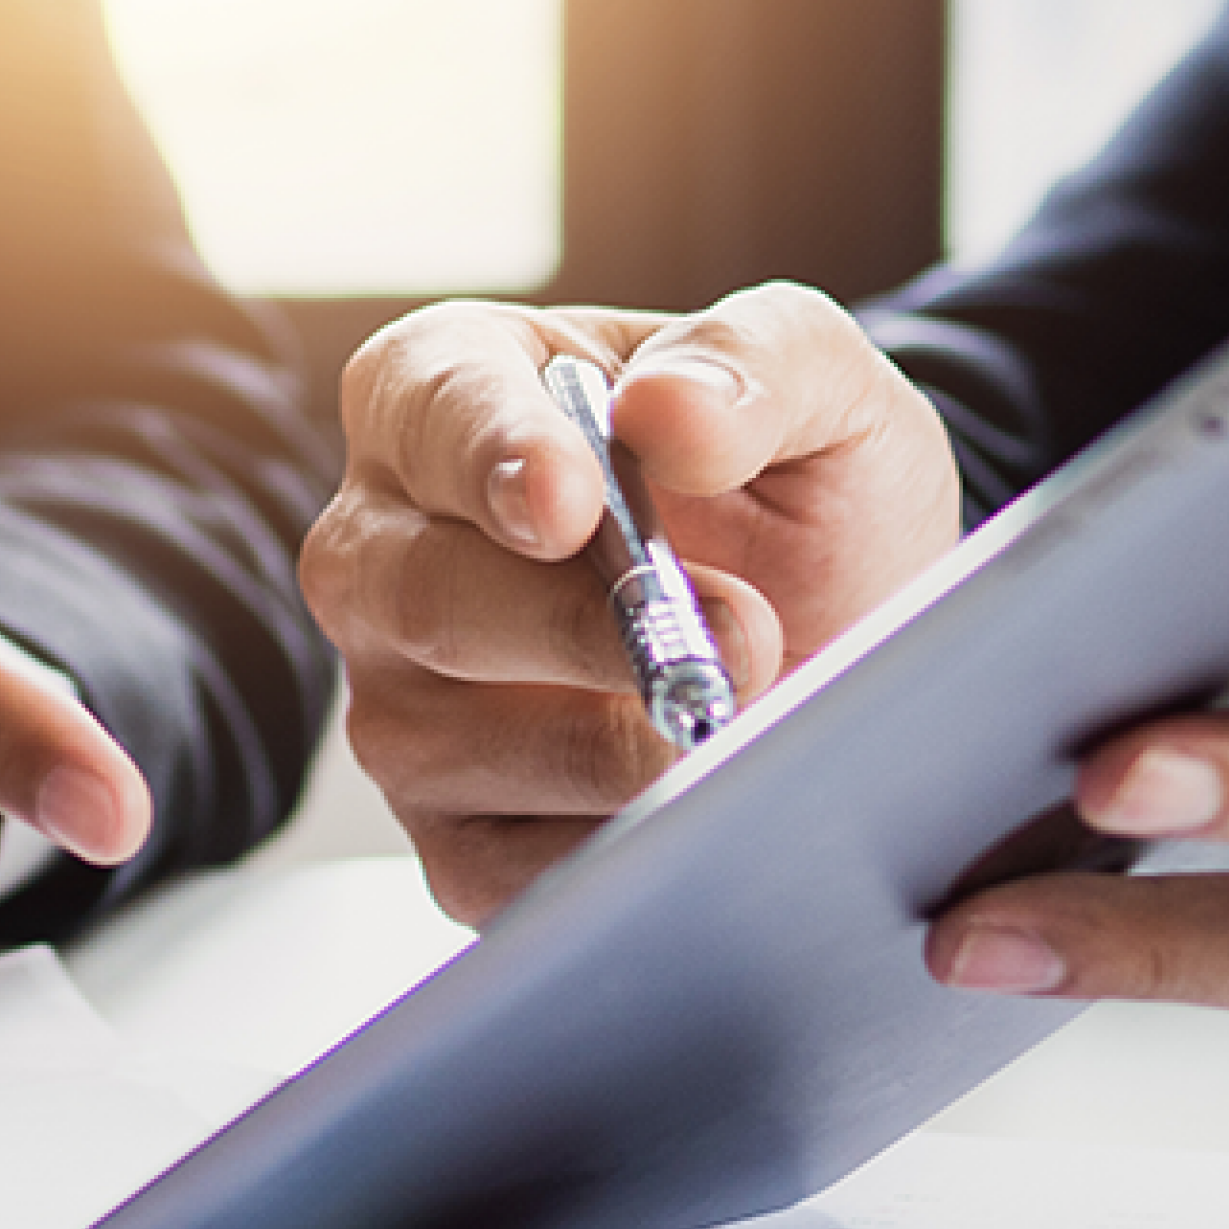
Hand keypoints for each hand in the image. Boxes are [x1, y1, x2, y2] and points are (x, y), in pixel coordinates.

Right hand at [303, 284, 959, 921]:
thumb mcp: (820, 391)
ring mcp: (398, 701)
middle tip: (733, 634)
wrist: (846, 632)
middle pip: (419, 594)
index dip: (495, 459)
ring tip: (745, 715)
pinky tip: (700, 801)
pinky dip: (620, 848)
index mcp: (442, 393)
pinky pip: (501, 869)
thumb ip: (757, 360)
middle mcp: (383, 548)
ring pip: (454, 744)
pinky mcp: (450, 835)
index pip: (431, 411)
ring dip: (624, 744)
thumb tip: (671, 414)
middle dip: (580, 625)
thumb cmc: (794, 489)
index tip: (570, 505)